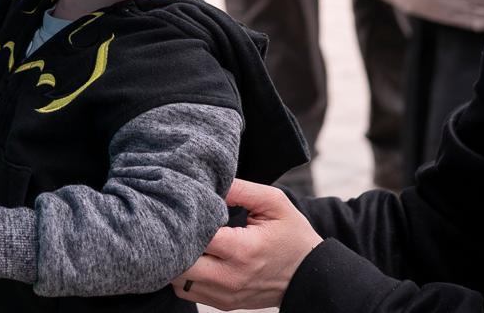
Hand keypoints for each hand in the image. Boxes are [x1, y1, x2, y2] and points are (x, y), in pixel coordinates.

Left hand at [170, 179, 321, 310]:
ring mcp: (226, 294)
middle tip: (174, 221)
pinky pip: (186, 291)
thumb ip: (240, 189)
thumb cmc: (292, 236)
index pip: (196, 236)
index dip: (184, 219)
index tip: (184, 205)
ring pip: (178, 280)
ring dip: (175, 258)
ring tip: (182, 237)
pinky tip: (192, 255)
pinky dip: (183, 274)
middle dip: (172, 241)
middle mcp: (231, 277)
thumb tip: (208, 183)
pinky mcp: (223, 303)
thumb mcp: (274, 203)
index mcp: (244, 250)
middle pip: (179, 263)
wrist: (311, 276)